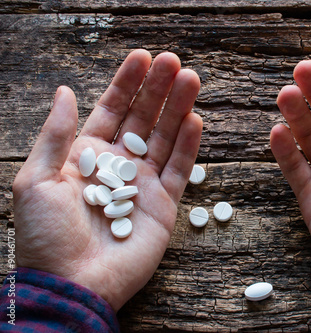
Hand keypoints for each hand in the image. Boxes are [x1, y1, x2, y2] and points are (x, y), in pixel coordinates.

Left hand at [13, 50, 202, 310]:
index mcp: (87, 155)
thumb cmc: (46, 235)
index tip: (142, 57)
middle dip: (158, 89)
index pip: (112, 110)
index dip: (127, 84)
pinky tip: (195, 120)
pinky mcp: (164, 204)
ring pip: (165, 138)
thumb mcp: (36, 178)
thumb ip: (56, 135)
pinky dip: (188, 145)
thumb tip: (65, 91)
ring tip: (191, 80)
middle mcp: (119, 165)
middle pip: (143, 118)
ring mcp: (143, 183)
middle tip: (174, 62)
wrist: (71, 283)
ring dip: (178, 109)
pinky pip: (179, 169)